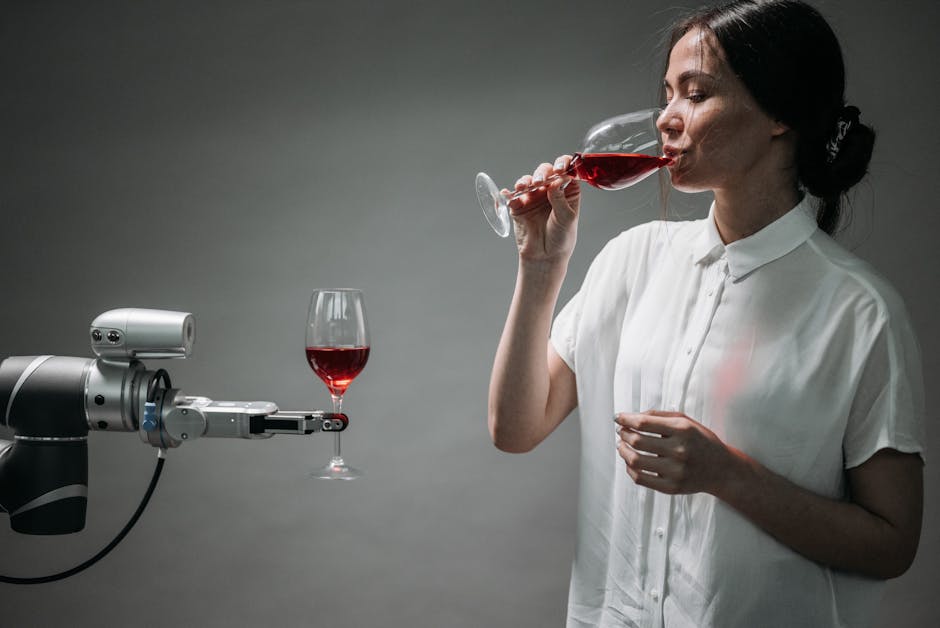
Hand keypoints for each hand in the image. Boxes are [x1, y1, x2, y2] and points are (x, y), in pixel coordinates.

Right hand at [505, 155, 580, 263]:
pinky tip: (507, 193)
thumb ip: (561, 198)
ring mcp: (534, 196)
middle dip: (542, 173)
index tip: (560, 169)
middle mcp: (550, 190)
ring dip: (525, 181)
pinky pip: (512, 196)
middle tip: (539, 183)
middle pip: (545, 171)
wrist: (544, 256)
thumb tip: (557, 179)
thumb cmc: (561, 237)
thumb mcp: (566, 218)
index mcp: (567, 190)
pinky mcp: (519, 205)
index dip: (563, 164)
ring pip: (528, 180)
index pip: (566, 170)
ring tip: (523, 188)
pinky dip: (508, 193)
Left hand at [614, 410, 738, 495]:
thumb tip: (631, 416)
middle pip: (637, 441)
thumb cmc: (701, 441)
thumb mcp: (686, 421)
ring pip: (635, 461)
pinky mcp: (671, 487)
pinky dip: (630, 469)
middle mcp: (679, 451)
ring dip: (623, 451)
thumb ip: (659, 416)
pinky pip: (640, 479)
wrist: (722, 470)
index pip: (644, 423)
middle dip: (623, 434)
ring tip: (622, 445)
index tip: (618, 418)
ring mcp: (675, 471)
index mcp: (682, 430)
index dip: (625, 419)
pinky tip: (631, 462)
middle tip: (621, 431)